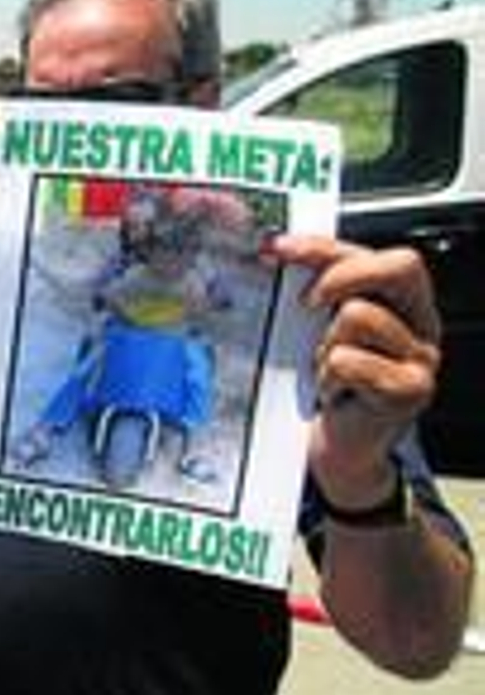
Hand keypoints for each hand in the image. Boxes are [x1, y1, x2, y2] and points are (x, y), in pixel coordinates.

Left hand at [267, 234, 440, 499]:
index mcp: (402, 301)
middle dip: (341, 277)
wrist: (342, 449)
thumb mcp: (321, 332)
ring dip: (327, 346)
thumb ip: (316, 294)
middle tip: (307, 305)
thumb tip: (273, 253)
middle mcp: (420, 323)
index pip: (371, 253)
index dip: (323, 246)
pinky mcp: (410, 390)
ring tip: (327, 372)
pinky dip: (329, 377)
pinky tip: (335, 393)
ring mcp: (421, 357)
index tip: (275, 249)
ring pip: (359, 315)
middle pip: (396, 267)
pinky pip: (350, 360)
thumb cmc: (331, 387)